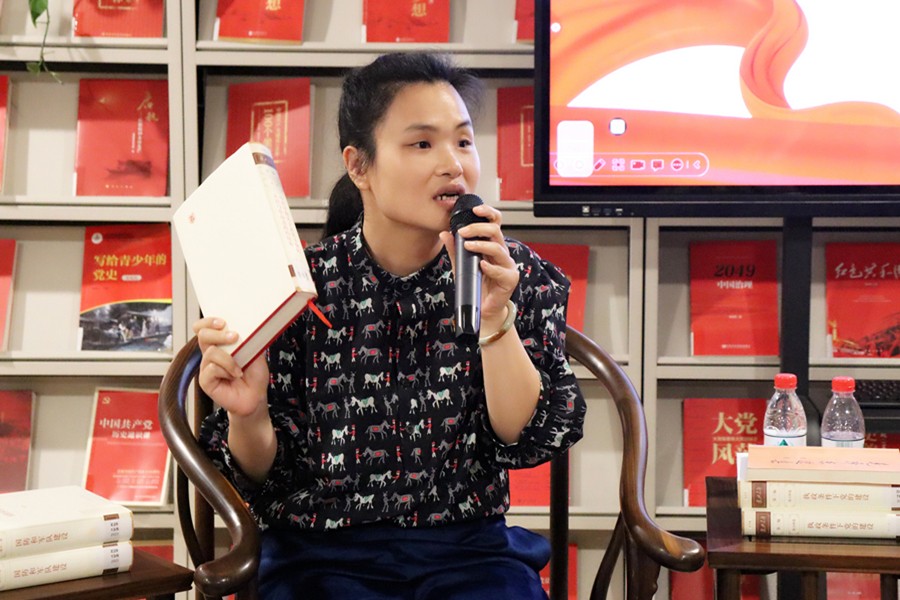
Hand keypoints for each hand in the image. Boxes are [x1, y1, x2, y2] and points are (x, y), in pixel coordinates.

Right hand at [192, 317, 269, 417]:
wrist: (255, 397)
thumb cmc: (254, 375)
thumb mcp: (256, 352)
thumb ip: (248, 340)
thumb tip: (244, 327)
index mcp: (220, 344)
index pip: (204, 327)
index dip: (208, 322)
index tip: (223, 322)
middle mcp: (211, 353)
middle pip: (203, 335)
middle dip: (218, 334)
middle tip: (234, 337)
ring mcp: (207, 366)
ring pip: (211, 352)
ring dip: (229, 359)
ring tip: (240, 369)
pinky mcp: (205, 380)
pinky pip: (211, 369)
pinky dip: (226, 371)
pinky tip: (233, 376)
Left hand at [439, 203, 518, 321]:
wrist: (483, 309)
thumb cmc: (475, 285)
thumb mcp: (460, 266)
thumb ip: (454, 250)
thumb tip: (444, 233)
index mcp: (492, 246)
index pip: (494, 223)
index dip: (487, 213)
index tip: (475, 209)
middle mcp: (501, 253)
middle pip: (496, 231)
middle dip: (478, 228)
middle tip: (463, 231)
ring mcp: (507, 265)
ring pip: (498, 248)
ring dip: (481, 245)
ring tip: (468, 245)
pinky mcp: (509, 279)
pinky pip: (501, 270)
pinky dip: (490, 267)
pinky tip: (481, 265)